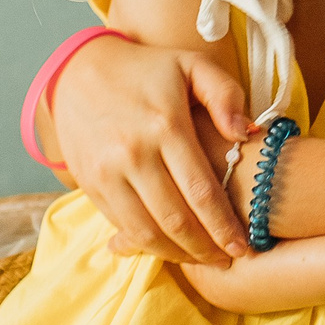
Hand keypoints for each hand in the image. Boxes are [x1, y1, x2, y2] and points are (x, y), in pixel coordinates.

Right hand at [52, 36, 254, 264]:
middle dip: (206, 248)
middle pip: (176, 220)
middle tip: (228, 259)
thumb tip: (246, 134)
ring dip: (178, 254)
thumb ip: (225, 95)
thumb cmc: (147, 69)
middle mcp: (134, 153)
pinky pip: (122, 225)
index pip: (201, 192)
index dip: (224, 226)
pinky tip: (170, 247)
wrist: (78, 73)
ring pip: (147, 232)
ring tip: (203, 259)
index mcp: (166, 126)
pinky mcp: (90, 185)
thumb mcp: (191, 65)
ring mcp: (107, 173)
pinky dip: (147, 244)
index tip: (244, 245)